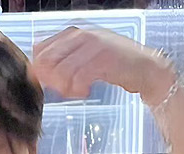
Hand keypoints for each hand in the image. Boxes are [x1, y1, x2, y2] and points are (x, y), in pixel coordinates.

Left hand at [33, 27, 173, 102]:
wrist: (144, 67)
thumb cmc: (114, 64)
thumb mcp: (84, 57)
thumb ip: (63, 61)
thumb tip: (39, 73)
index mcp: (72, 32)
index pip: (40, 49)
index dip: (40, 71)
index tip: (49, 84)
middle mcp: (80, 34)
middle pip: (47, 61)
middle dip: (51, 80)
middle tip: (63, 90)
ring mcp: (92, 44)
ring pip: (62, 71)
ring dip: (65, 88)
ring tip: (76, 92)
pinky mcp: (102, 57)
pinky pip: (79, 78)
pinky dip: (79, 90)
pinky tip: (86, 92)